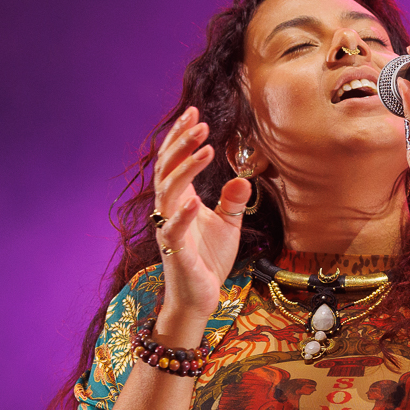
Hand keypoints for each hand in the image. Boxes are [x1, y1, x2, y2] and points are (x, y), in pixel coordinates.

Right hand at [151, 107, 250, 332]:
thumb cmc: (208, 261)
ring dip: (185, 169)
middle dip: (182, 144)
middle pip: (167, 168)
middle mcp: (169, 210)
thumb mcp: (228, 225)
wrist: (200, 297)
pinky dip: (182, 214)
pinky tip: (195, 200)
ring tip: (205, 149)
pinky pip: (174, 229)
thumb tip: (242, 178)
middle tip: (201, 122)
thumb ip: (232, 201)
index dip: (181, 136)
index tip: (194, 112)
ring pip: (168, 192)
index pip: (174, 161)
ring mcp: (169, 229)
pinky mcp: (175, 252)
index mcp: (179, 200)